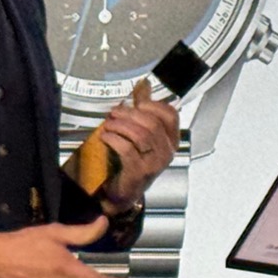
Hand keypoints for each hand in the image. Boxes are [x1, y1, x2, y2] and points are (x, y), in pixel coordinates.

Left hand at [97, 77, 179, 210]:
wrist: (122, 192)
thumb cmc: (132, 163)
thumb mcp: (141, 134)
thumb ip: (143, 109)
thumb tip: (144, 86)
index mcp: (170, 140)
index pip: (170, 115)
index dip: (152, 105)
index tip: (136, 102)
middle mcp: (166, 152)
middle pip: (152, 123)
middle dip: (130, 113)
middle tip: (115, 112)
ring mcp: (155, 163)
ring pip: (141, 134)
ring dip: (121, 125)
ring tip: (109, 124)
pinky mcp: (139, 171)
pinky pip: (127, 149)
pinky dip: (114, 139)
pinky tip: (106, 137)